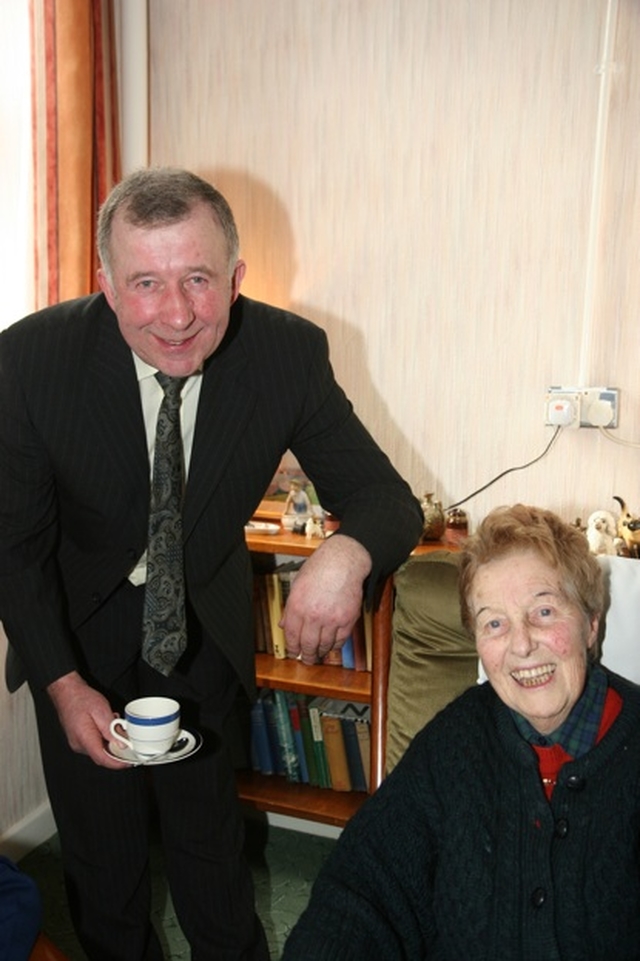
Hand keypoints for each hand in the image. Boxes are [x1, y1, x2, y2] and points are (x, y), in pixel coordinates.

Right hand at [47, 671, 127, 768]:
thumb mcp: (101, 711)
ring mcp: (77, 742)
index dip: (117, 764)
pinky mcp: (78, 739)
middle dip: (116, 750)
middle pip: (102, 755)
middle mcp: (79, 744)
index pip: (103, 759)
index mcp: (84, 738)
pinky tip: (107, 725)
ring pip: (99, 749)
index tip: (129, 762)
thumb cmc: (81, 698)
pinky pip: (94, 743)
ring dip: (110, 741)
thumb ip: (111, 730)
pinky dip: (104, 738)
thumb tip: (121, 745)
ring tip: (115, 725)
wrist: (66, 691)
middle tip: (127, 739)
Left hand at [280, 534, 371, 664]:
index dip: (292, 648)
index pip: (292, 635)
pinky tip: (332, 645)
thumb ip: (290, 608)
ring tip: (319, 654)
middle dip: (307, 656)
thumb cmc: (320, 569)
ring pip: (324, 645)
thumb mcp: (297, 586)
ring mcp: (331, 618)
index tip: (294, 652)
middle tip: (307, 659)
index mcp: (297, 606)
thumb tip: (284, 625)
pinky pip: (340, 640)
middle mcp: (313, 614)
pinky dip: (335, 645)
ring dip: (321, 652)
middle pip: (308, 645)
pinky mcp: (347, 619)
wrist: (343, 561)